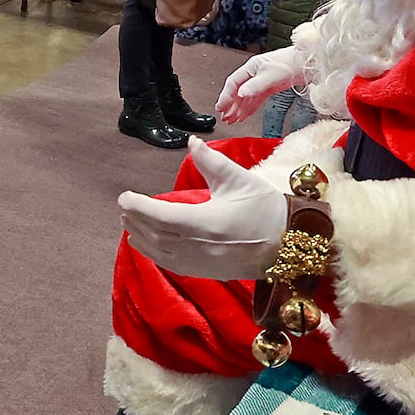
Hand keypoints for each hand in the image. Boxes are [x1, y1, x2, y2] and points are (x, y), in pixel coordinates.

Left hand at [118, 137, 288, 280]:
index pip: (161, 216)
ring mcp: (201, 263)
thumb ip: (210, 161)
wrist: (290, 244)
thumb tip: (190, 142)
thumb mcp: (240, 179)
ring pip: (159, 251)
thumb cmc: (266, 209)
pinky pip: (170, 264)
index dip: (138, 207)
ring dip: (140, 236)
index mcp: (206, 223)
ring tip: (128, 222)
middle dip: (136, 219)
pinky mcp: (205, 272)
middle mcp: (199, 247)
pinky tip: (143, 244)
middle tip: (124, 205)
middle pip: (155, 234)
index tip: (125, 197)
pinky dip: (153, 253)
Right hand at [215, 46, 304, 125]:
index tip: (220, 107)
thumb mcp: (270, 76)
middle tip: (224, 117)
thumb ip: (255, 86)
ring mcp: (262, 81)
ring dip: (238, 109)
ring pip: (246, 97)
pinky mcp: (270, 87)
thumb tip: (241, 94)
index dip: (226, 96)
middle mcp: (254, 74)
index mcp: (251, 67)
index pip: (233, 83)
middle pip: (238, 91)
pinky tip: (244, 115)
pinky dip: (249, 108)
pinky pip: (256, 100)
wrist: (306, 63)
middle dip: (230, 105)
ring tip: (232, 119)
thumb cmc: (289, 63)